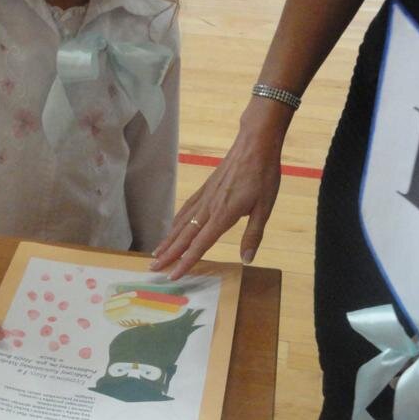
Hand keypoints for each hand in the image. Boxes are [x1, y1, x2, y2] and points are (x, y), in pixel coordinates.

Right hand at [150, 99, 289, 278]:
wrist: (255, 144)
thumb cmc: (263, 175)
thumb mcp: (265, 207)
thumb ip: (253, 234)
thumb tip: (247, 259)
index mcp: (223, 215)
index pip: (200, 244)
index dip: (186, 261)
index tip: (173, 275)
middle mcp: (208, 208)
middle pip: (184, 236)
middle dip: (168, 254)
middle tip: (153, 269)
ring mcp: (204, 198)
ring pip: (181, 223)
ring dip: (167, 240)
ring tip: (156, 253)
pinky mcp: (204, 189)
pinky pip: (185, 210)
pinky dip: (175, 223)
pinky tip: (172, 229)